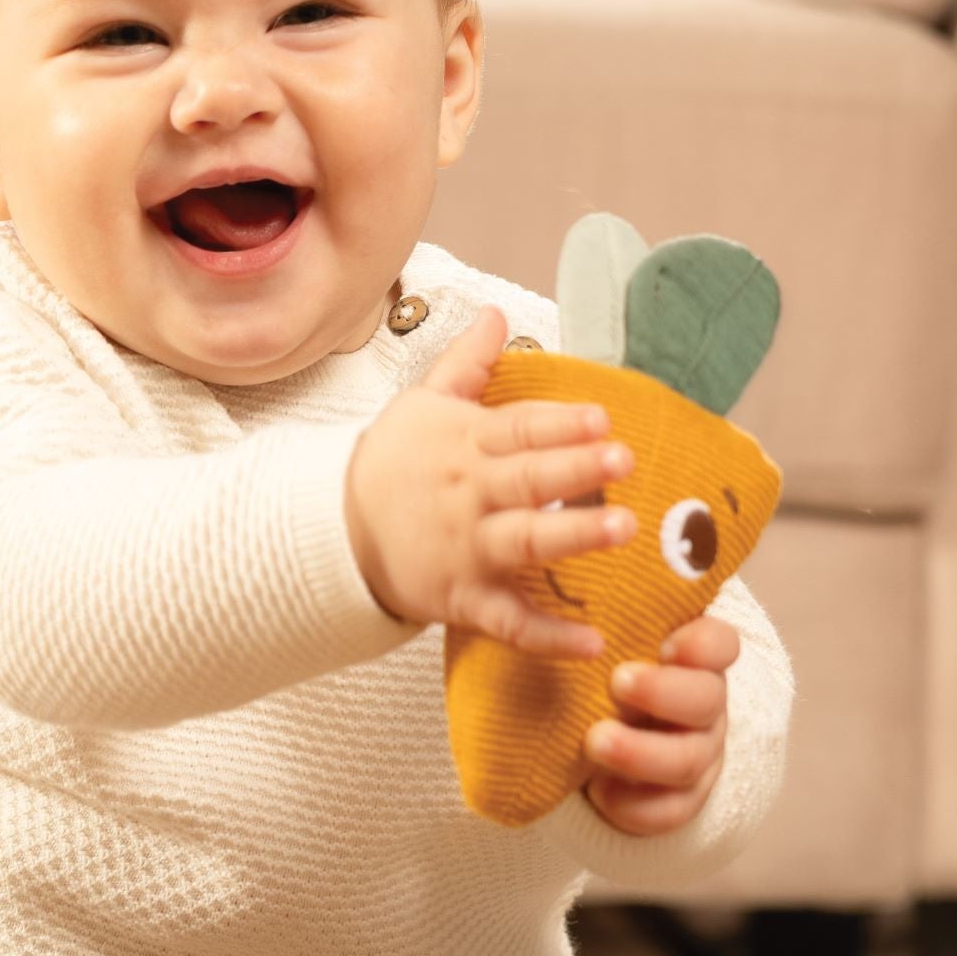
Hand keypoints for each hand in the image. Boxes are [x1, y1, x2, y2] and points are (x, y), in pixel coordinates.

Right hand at [344, 309, 633, 657]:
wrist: (333, 533)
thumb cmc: (391, 465)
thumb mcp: (422, 405)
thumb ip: (467, 363)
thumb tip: (497, 312)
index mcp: (465, 443)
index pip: (518, 427)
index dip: (560, 422)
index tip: (602, 417)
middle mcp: (469, 495)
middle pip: (527, 479)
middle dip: (574, 468)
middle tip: (623, 459)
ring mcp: (466, 550)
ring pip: (525, 543)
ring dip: (573, 536)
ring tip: (623, 528)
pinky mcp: (462, 600)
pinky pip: (509, 621)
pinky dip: (548, 637)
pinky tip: (593, 643)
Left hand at [581, 615, 736, 833]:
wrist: (587, 735)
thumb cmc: (594, 672)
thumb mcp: (595, 642)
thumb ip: (589, 620)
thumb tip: (568, 597)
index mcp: (693, 659)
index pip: (720, 644)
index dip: (704, 644)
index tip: (668, 644)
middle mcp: (704, 704)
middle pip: (707, 700)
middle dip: (664, 692)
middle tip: (617, 682)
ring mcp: (698, 753)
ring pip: (688, 759)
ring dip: (641, 752)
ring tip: (594, 741)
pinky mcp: (679, 799)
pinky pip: (671, 811)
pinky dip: (635, 805)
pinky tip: (599, 792)